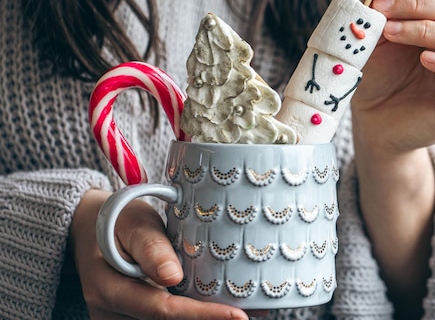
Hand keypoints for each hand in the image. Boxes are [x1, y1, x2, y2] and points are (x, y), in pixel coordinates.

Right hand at [69, 189, 253, 319]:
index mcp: (108, 288)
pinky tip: (220, 312)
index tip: (237, 316)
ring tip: (241, 312)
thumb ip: (150, 247)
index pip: (161, 310)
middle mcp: (111, 315)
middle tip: (249, 315)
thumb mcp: (132, 222)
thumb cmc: (116, 221)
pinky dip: (193, 318)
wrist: (89, 232)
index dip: (201, 316)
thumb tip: (172, 277)